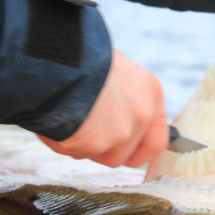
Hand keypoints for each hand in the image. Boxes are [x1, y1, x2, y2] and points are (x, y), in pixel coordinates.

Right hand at [37, 49, 167, 167]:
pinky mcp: (95, 143)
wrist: (62, 60)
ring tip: (69, 121)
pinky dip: (64, 142)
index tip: (128, 154)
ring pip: (100, 156)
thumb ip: (124, 98)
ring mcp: (120, 132)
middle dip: (105, 152)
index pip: (157, 141)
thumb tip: (116, 115)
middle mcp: (141, 115)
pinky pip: (77, 152)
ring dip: (84, 147)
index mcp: (150, 93)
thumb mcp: (116, 71)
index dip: (140, 152)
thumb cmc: (83, 58)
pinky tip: (58, 120)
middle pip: (125, 155)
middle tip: (87, 139)